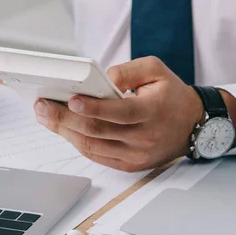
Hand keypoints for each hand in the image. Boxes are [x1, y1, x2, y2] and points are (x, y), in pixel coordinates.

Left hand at [33, 57, 203, 171]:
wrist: (194, 124)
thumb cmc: (171, 94)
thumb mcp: (156, 69)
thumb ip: (127, 71)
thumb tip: (100, 79)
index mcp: (153, 111)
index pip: (119, 112)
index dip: (92, 108)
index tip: (70, 100)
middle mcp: (144, 137)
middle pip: (98, 131)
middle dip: (64, 119)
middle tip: (42, 106)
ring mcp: (136, 155)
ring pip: (93, 146)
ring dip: (64, 132)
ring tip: (45, 116)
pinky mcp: (130, 165)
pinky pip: (97, 156)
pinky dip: (77, 143)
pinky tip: (63, 129)